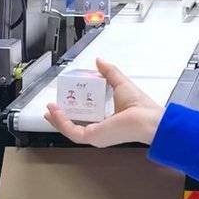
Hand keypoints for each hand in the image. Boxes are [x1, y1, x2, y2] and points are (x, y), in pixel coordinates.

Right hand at [45, 58, 163, 147]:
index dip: (75, 109)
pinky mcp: (92, 137)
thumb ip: (109, 72)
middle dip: (62, 116)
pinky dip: (61, 122)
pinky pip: (72, 131)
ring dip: (58, 119)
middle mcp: (101, 130)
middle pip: (76, 124)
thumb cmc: (140, 106)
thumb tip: (99, 61)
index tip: (66, 100)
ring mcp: (96, 135)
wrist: (148, 119)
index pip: (87, 117)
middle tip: (53, 106)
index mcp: (108, 121)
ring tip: (50, 108)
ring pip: (70, 129)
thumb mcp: (120, 83)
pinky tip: (55, 111)